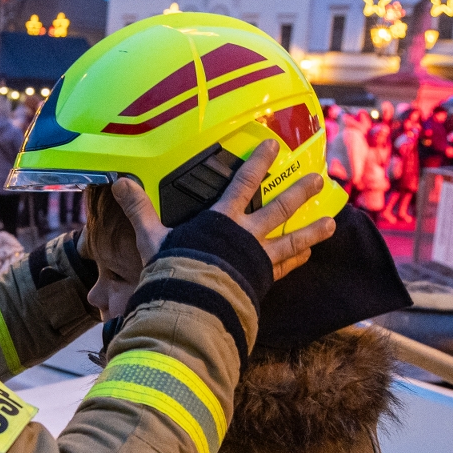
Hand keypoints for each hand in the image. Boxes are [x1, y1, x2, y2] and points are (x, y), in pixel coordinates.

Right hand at [112, 140, 336, 281]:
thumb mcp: (152, 238)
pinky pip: (283, 269)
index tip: (274, 146)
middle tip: (319, 179)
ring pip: (291, 240)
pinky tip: (308, 256)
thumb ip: (140, 210)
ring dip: (312, 231)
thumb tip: (120, 182)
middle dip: (298, 193)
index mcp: (222, 220)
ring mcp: (258, 260)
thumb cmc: (173, 270)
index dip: (258, 163)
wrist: (192, 307)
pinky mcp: (261, 282)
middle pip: (278, 209)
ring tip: (332, 224)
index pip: (243, 184)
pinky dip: (296, 261)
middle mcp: (246, 236)